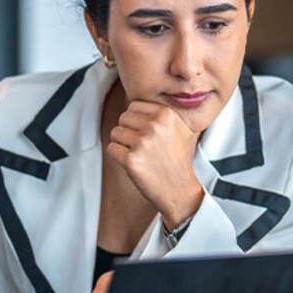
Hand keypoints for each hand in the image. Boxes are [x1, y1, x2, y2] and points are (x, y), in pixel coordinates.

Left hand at [106, 100, 203, 227]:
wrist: (180, 190)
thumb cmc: (178, 160)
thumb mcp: (181, 129)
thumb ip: (163, 114)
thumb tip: (140, 103)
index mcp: (166, 114)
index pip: (134, 106)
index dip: (136, 121)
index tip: (145, 133)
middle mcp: (154, 125)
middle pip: (123, 118)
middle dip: (128, 132)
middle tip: (142, 147)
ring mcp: (142, 142)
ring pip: (115, 133)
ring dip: (122, 144)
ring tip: (139, 155)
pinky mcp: (131, 160)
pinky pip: (111, 149)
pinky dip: (118, 156)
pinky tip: (133, 163)